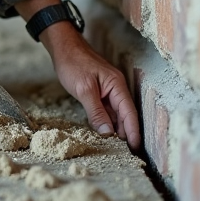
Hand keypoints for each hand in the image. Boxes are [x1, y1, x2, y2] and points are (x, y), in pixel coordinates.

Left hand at [16, 0, 141, 149]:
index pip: (129, 113)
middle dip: (127, 133)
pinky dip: (107, 121)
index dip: (134, 131)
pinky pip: (107, 109)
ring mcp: (108, 89)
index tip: (136, 149)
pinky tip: (105, 132)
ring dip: (117, 129)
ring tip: (117, 147)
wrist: (63, 46)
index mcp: (117, 85)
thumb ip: (96, 112)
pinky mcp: (99, 91)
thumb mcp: (84, 89)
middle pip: (125, 115)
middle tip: (127, 154)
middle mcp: (116, 88)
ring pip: (116, 113)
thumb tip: (108, 133)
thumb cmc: (73, 62)